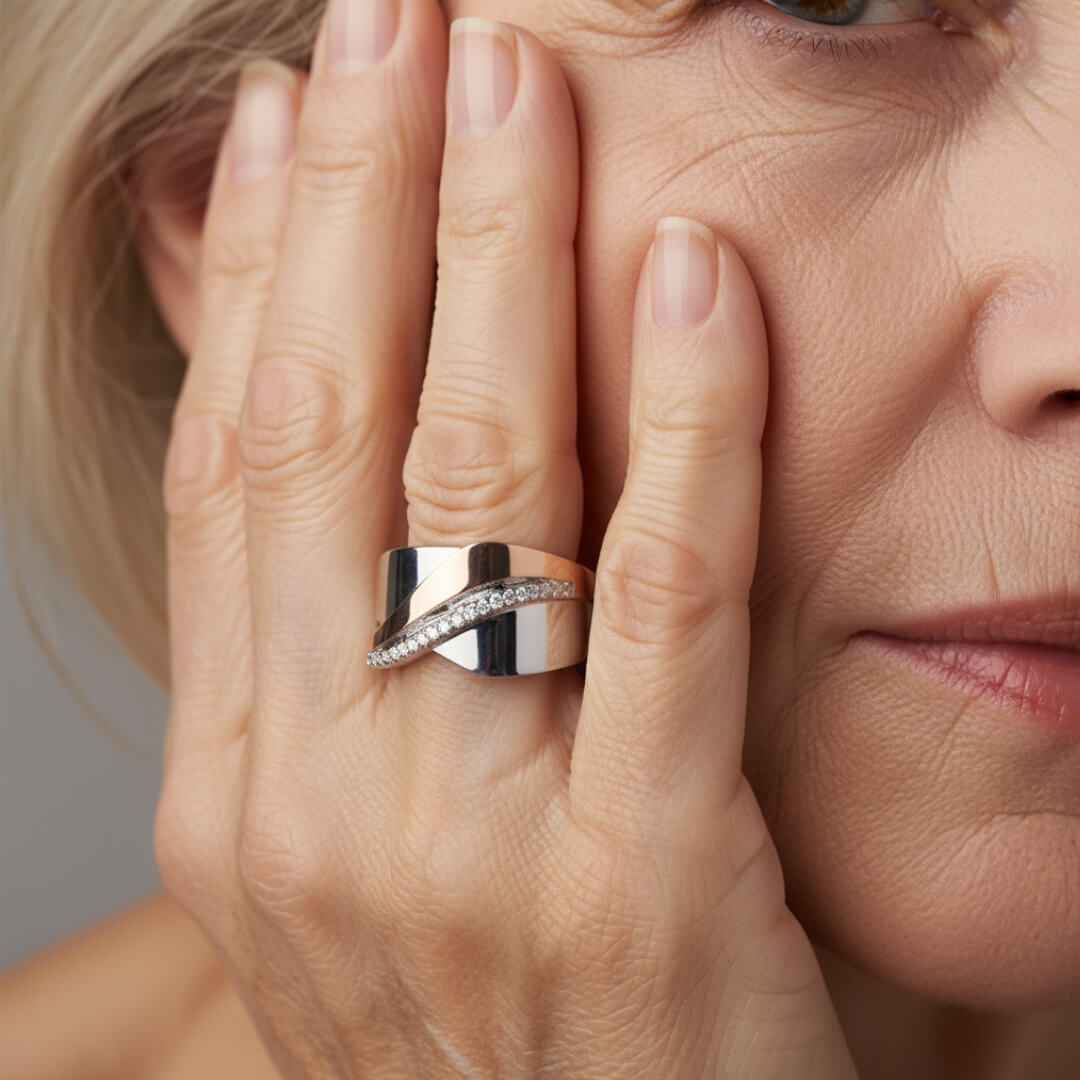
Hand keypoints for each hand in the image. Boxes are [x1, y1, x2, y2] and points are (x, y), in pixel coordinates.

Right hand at [155, 1, 855, 1075]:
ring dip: (503, 253)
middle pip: (338, 431)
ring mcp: (472, 843)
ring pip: (481, 483)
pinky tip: (692, 270)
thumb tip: (352, 454)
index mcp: (244, 790)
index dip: (265, 268)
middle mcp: (322, 800)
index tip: (302, 112)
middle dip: (367, 201)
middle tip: (397, 24)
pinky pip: (661, 599)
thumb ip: (348, 665)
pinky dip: (683, 420)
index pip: (242, 466)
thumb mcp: (371, 849)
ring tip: (517, 82)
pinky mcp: (642, 878)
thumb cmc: (494, 1025)